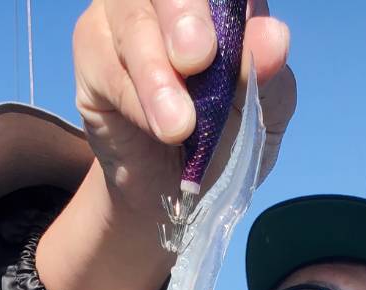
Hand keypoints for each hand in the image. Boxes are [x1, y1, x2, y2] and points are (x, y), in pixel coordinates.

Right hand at [71, 0, 295, 205]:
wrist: (178, 195)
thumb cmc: (225, 139)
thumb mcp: (261, 112)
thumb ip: (268, 73)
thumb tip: (274, 38)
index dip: (216, 1)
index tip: (223, 40)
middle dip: (183, 14)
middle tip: (198, 59)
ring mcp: (124, 14)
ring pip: (132, 20)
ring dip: (156, 74)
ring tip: (180, 125)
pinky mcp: (91, 50)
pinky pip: (105, 62)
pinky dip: (134, 99)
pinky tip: (157, 128)